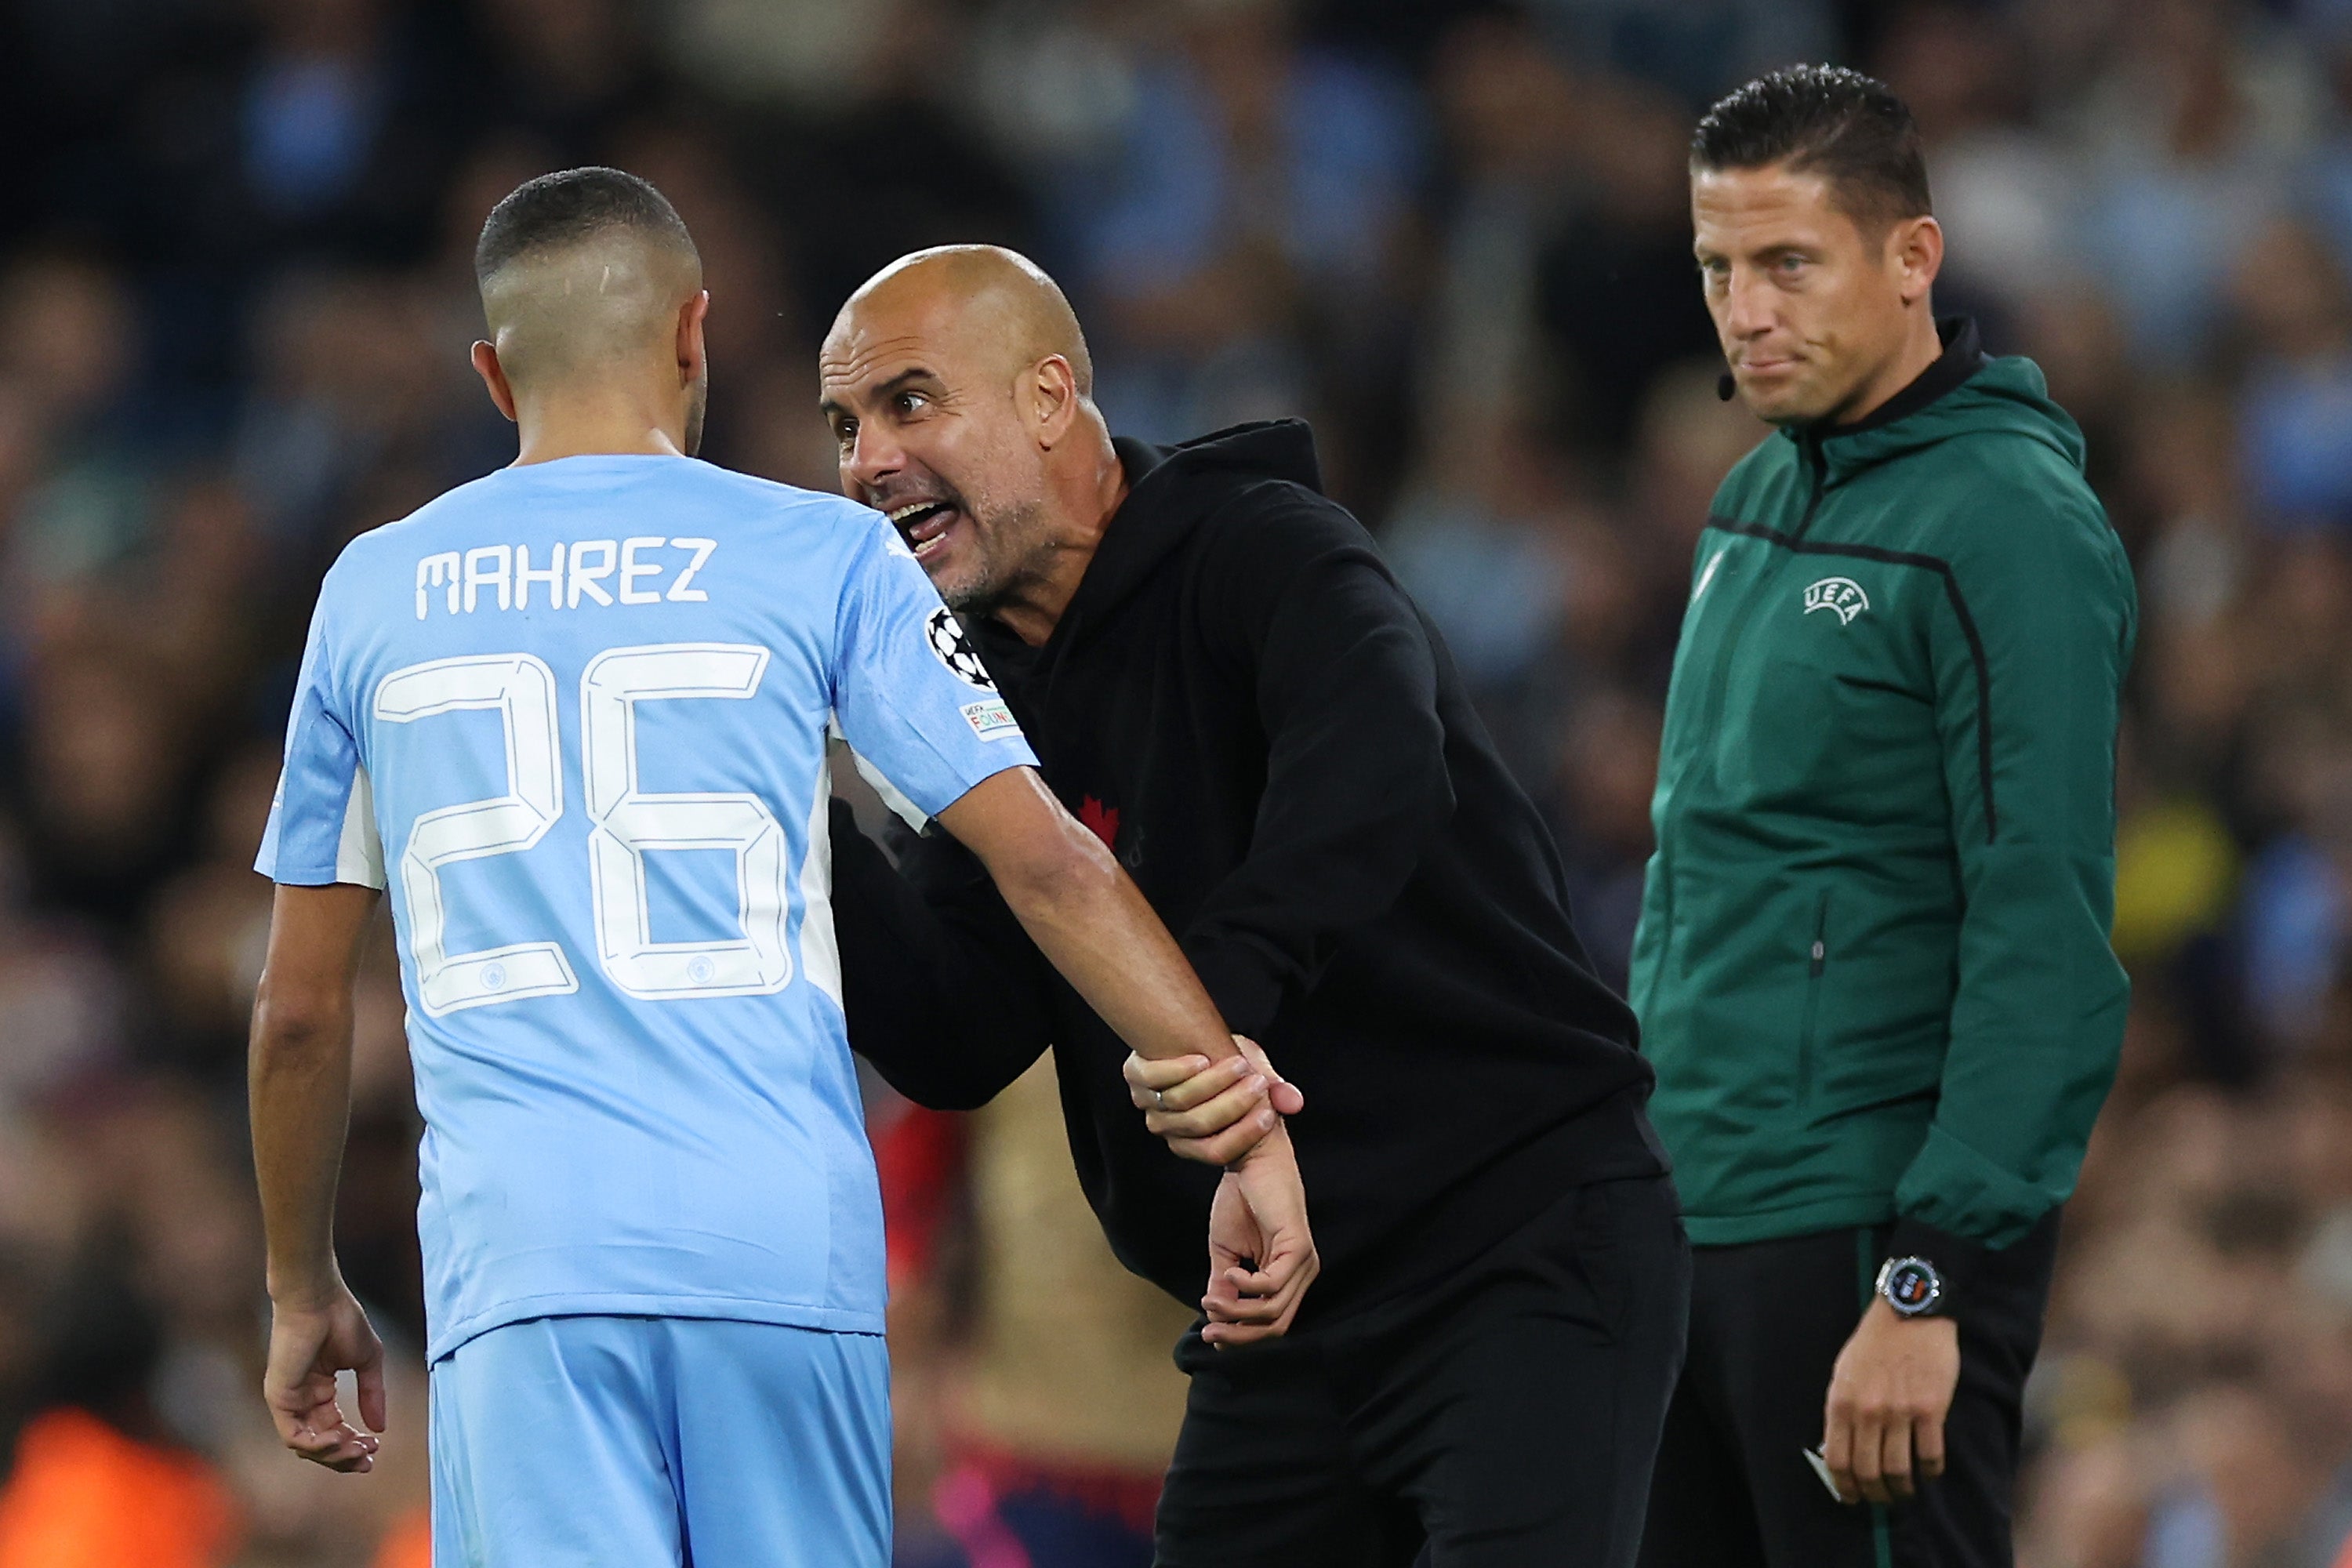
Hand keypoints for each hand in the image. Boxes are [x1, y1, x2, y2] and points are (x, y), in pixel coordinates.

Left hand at [264, 1284, 386, 1472]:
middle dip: (345, 1457)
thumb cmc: (342, 1320)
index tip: (377, 1447)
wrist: (320, 1298)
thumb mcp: (368, 1362)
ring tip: (358, 1448)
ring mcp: (288, 1401)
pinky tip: (341, 1438)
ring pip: (306, 1446)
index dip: (355, 1444)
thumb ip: (372, 1395)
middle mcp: (301, 1401)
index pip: (334, 1430)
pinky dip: (317, 1444)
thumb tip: (380, 1428)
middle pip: (320, 1445)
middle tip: (368, 1459)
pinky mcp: (279, 1398)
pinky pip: (294, 1436)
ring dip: (334, 1454)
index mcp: (319, 1392)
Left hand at [1125, 1036, 1305, 1164]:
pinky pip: (1152, 1077)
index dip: (1243, 1134)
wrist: (1197, 1039)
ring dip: (1212, 1082)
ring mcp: (1150, 1103)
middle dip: (1233, 1103)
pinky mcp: (1135, 1075)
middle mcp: (1170, 1128)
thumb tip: (1293, 1102)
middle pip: (1198, 1124)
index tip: (1268, 1113)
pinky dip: (1178, 1068)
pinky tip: (1203, 1058)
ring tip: (1240, 1064)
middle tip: (1258, 1083)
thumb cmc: (1231, 1066)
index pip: (1217, 1151)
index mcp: (1197, 1140)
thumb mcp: (1259, 1078)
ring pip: (1178, 1100)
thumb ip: (1276, 1092)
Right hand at [1201, 1121, 1318, 1346]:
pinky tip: (1230, 1272)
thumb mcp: (1226, 1253)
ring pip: (1273, 1311)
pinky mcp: (1299, 1247)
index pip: (1272, 1324)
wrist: (1248, 1159)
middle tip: (1208, 1332)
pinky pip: (1273, 1285)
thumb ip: (1224, 1287)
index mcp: (1287, 1276)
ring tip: (1211, 1298)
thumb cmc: (1239, 1200)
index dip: (1242, 1337)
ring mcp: (1304, 1262)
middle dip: (1239, 1336)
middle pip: (1276, 1327)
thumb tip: (1214, 1322)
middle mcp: (1302, 1274)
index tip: (1209, 1336)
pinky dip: (1246, 1287)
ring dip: (1236, 1311)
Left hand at [1821, 1299, 1958, 1504]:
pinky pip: (1930, 1456)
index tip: (1853, 1497)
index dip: (1845, 1487)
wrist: (1909, 1314)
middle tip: (1883, 1498)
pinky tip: (1929, 1471)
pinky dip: (1930, 1472)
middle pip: (1868, 1472)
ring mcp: (1900, 1412)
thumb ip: (1841, 1410)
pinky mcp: (1931, 1410)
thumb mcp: (1843, 1373)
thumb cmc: (1873, 1343)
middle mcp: (1868, 1412)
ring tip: (1906, 1490)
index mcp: (1841, 1403)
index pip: (1838, 1461)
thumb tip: (1840, 1448)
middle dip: (1875, 1494)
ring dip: (1903, 1489)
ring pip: (1899, 1471)